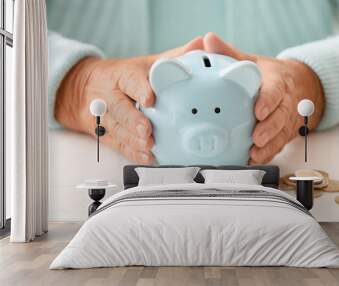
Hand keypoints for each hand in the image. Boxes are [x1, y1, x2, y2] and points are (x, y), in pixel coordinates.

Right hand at [55, 37, 203, 163]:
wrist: (86, 89)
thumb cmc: (125, 76)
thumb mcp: (146, 63)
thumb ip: (174, 57)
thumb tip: (202, 44)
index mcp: (122, 75)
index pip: (130, 80)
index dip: (140, 89)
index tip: (150, 99)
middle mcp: (111, 95)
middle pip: (119, 108)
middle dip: (133, 120)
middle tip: (147, 130)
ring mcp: (106, 115)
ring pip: (117, 128)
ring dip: (133, 139)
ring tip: (148, 145)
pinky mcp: (105, 133)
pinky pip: (117, 144)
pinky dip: (132, 152)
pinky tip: (146, 156)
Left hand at [203, 33, 324, 163]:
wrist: (299, 85)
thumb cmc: (269, 75)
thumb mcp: (252, 61)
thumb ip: (231, 53)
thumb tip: (208, 40)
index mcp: (277, 81)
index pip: (276, 90)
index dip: (269, 101)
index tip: (259, 110)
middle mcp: (285, 102)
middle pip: (281, 116)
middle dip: (270, 129)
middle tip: (256, 138)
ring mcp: (287, 120)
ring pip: (282, 134)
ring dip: (269, 146)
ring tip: (255, 154)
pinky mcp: (284, 133)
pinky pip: (279, 145)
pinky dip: (268, 154)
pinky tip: (254, 161)